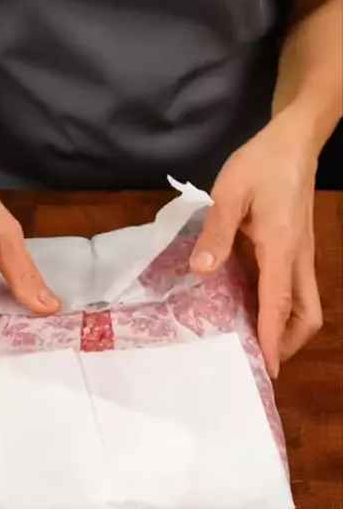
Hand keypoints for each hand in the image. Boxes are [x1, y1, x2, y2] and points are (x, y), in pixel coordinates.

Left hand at [190, 109, 322, 377]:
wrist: (294, 140)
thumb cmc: (262, 163)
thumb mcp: (230, 193)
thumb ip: (216, 232)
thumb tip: (202, 271)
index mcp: (282, 249)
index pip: (279, 304)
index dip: (271, 339)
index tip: (265, 368)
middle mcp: (299, 258)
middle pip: (307, 315)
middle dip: (287, 342)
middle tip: (259, 358)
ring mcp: (302, 253)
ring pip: (305, 304)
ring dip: (286, 327)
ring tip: (254, 340)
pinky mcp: (297, 246)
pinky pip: (295, 287)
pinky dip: (281, 307)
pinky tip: (253, 306)